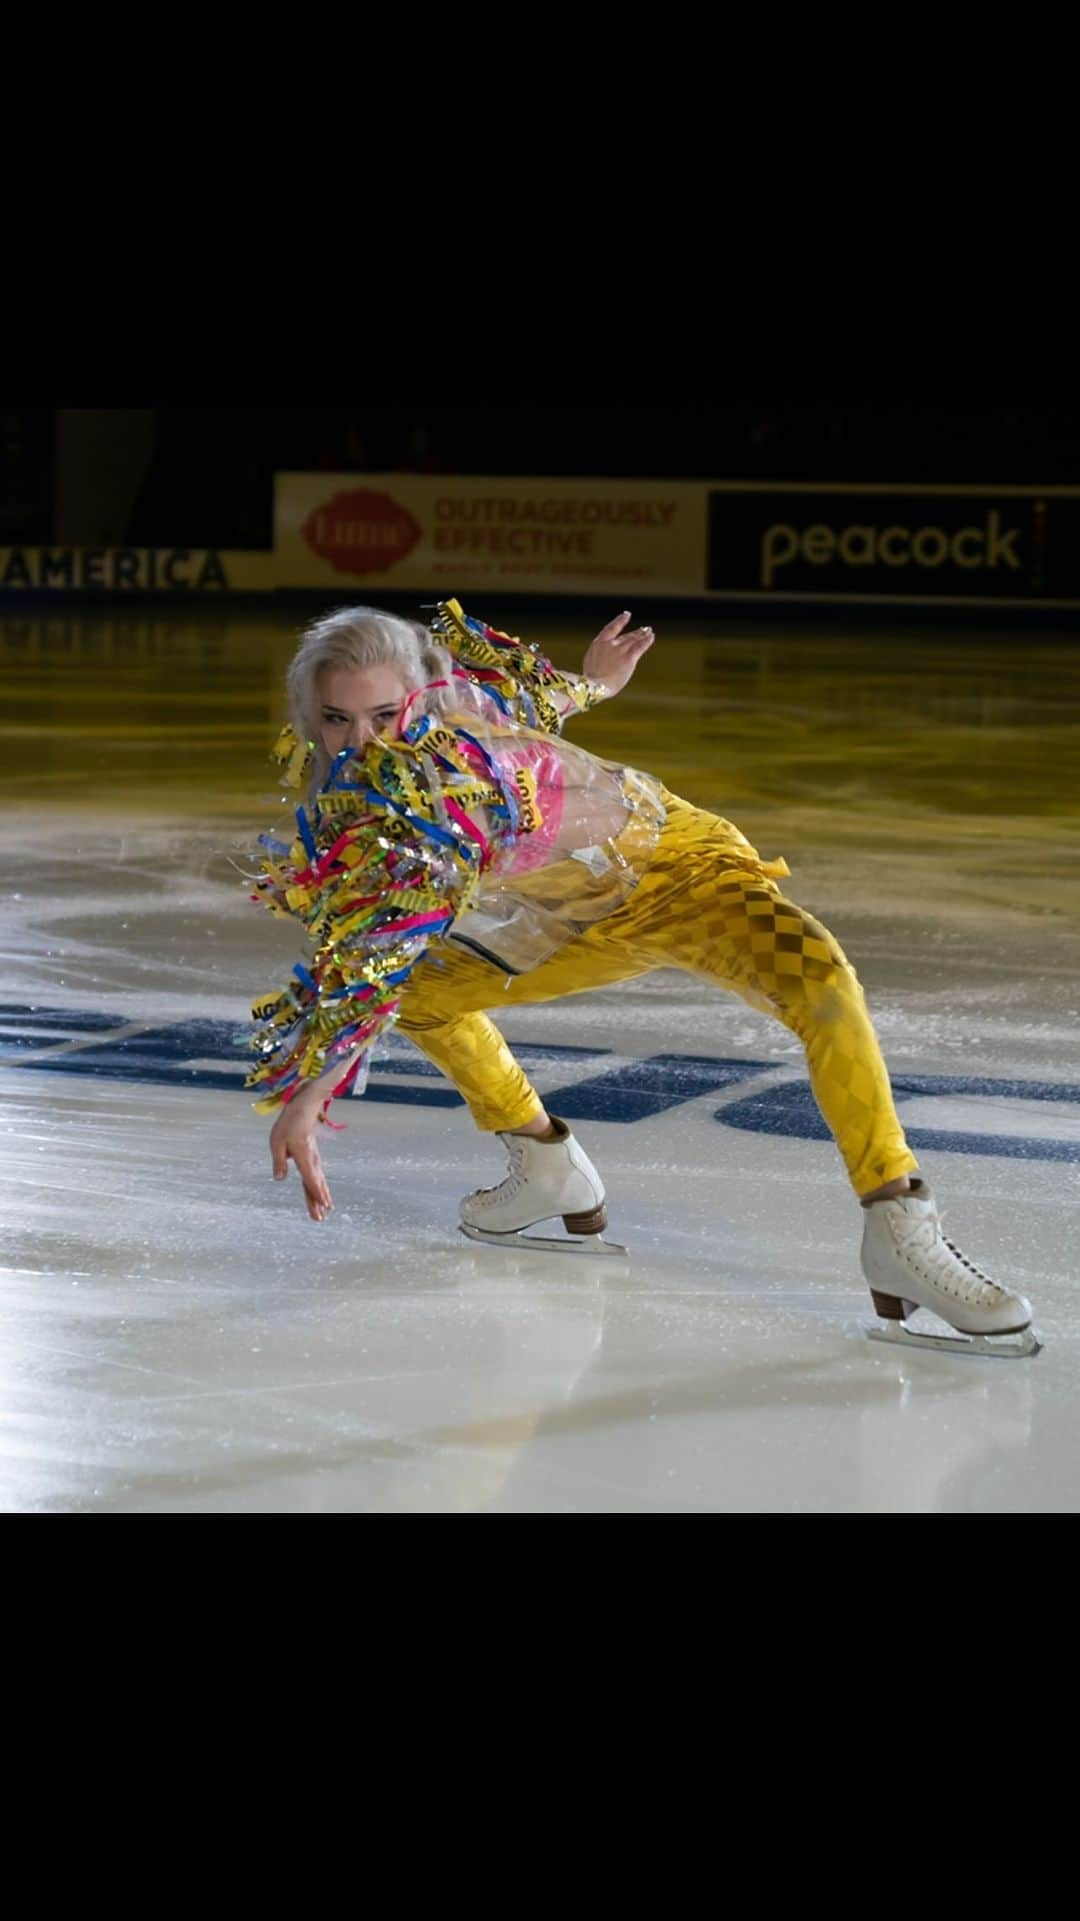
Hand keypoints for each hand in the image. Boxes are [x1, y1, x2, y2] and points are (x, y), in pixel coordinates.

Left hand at [270, 1100, 332, 1221]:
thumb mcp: (277, 1142)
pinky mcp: (313, 1160)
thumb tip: (279, 1178)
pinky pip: (317, 1178)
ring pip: (318, 1183)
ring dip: (321, 1198)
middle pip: (315, 1185)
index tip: (324, 1206)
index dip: (316, 1193)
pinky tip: (323, 1197)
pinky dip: (320, 1189)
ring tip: (326, 1213)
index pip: (310, 1179)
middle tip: (320, 1219)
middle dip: (318, 1202)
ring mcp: (314, 1161)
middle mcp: (312, 1162)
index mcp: (303, 1158)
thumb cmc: (288, 1125)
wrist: (303, 1111)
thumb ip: (279, 1162)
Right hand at [582, 611, 655, 697]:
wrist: (593, 687)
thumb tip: (604, 660)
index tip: (627, 614)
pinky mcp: (628, 658)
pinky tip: (652, 636)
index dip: (620, 621)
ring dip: (643, 635)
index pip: (611, 628)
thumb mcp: (591, 664)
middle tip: (644, 629)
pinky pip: (640, 646)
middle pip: (625, 636)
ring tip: (649, 631)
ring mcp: (619, 650)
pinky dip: (647, 640)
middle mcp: (610, 644)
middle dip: (635, 633)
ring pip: (634, 640)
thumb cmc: (590, 682)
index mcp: (598, 644)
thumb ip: (600, 657)